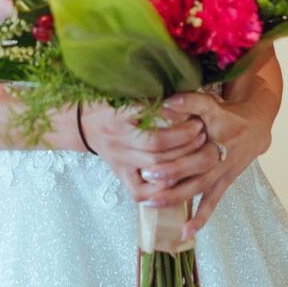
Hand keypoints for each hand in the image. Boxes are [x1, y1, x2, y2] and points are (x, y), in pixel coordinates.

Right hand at [79, 98, 208, 203]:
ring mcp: (119, 159)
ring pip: (155, 166)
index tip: (194, 115)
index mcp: (120, 115)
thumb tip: (182, 97)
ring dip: (181, 160)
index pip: (151, 115)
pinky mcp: (120, 175)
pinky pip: (140, 190)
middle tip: (201, 132)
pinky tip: (177, 180)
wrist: (86, 125)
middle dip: (185, 140)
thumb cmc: (112, 107)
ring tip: (197, 151)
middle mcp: (118, 139)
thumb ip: (150, 97)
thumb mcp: (126, 95)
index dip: (177, 118)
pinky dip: (159, 189)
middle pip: (157, 145)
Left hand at [135, 91, 272, 240]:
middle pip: (196, 163)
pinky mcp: (224, 182)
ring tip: (152, 201)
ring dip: (176, 195)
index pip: (197, 131)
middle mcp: (221, 150)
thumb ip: (189, 101)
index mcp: (217, 126)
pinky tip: (185, 233)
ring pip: (199, 185)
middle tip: (149, 173)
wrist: (255, 128)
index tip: (157, 138)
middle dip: (173, 169)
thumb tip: (165, 103)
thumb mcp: (210, 102)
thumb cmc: (225, 113)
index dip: (179, 134)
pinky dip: (199, 218)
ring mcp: (223, 170)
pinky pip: (211, 202)